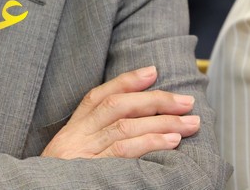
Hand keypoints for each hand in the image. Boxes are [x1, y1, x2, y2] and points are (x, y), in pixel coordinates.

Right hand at [41, 66, 200, 159]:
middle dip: (155, 100)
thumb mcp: (71, 158)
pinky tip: (171, 141)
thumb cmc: (59, 181)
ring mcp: (83, 155)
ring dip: (162, 122)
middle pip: (117, 107)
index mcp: (71, 133)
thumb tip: (135, 125)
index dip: (126, 81)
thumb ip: (94, 139)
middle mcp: (75, 138)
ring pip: (125, 127)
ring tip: (189, 122)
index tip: (153, 71)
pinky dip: (150, 143)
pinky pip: (123, 152)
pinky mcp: (92, 171)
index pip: (97, 96)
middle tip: (186, 101)